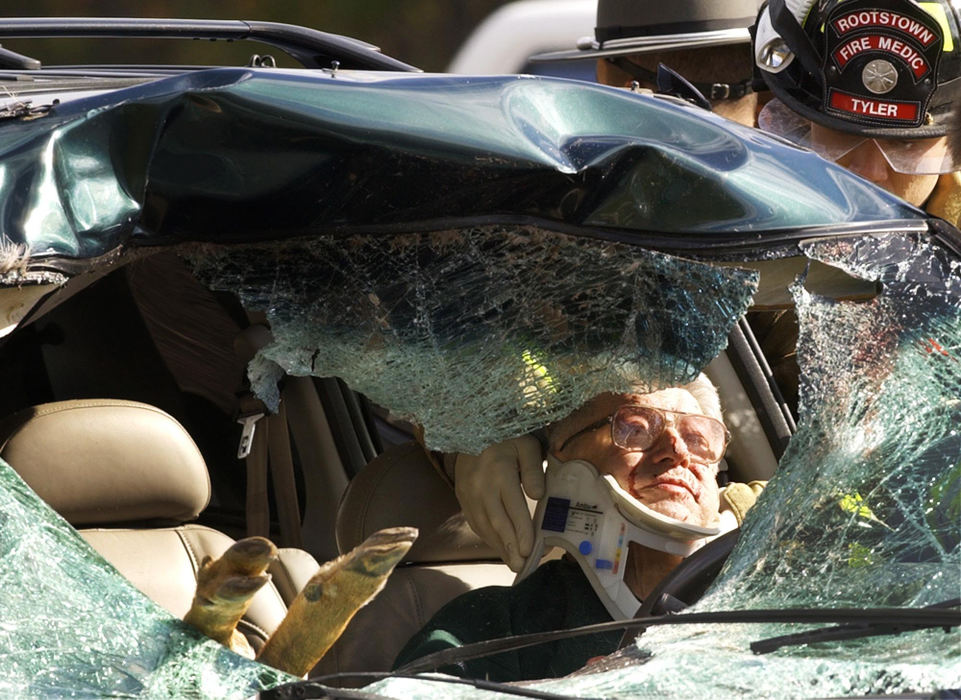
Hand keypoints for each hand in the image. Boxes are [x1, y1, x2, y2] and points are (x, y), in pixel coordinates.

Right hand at [454, 434, 544, 571]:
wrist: (472, 427)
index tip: (530, 550)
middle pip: (496, 522)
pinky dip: (487, 537)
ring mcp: (467, 493)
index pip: (513, 507)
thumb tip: (538, 496)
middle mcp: (480, 486)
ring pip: (484, 526)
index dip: (521, 531)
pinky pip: (475, 522)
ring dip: (499, 547)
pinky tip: (500, 546)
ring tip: (513, 563)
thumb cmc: (507, 438)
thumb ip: (534, 469)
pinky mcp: (461, 497)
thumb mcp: (526, 445)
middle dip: (510, 547)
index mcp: (499, 471)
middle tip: (522, 567)